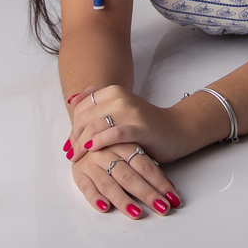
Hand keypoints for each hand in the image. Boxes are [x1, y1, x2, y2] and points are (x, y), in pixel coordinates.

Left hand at [64, 85, 184, 163]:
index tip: (70, 143)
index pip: (81, 107)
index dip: (72, 126)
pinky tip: (92, 149)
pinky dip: (99, 142)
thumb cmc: (145, 124)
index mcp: (113, 91)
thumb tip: (71, 100)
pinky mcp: (139, 127)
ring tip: (77, 157)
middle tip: (72, 154)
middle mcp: (120, 97)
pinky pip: (113, 134)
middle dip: (74, 137)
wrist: (177, 129)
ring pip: (95, 126)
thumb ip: (97, 103)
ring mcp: (130, 111)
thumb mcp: (120, 108)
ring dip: (82, 143)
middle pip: (85, 117)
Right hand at [69, 143, 181, 217]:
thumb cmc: (114, 144)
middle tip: (162, 208)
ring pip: (108, 184)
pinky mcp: (78, 173)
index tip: (172, 197)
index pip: (144, 165)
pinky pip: (86, 187)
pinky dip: (95, 198)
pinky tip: (105, 208)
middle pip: (129, 176)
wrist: (86, 131)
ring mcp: (91, 163)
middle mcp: (107, 152)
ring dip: (123, 200)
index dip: (159, 182)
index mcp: (123, 143)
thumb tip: (169, 189)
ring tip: (137, 213)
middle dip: (147, 194)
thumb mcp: (130, 146)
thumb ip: (145, 164)